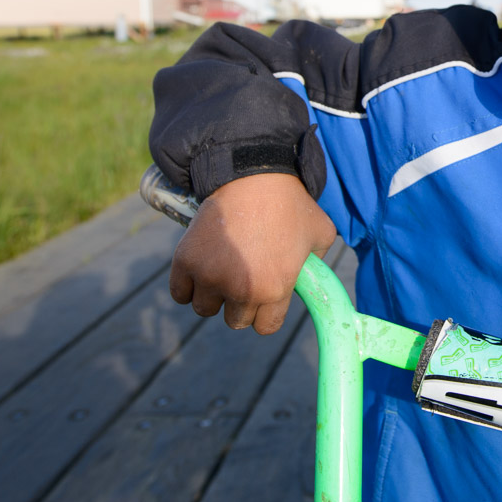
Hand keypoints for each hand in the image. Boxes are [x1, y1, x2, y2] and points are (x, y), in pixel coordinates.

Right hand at [168, 173, 335, 334]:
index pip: (264, 327)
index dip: (265, 312)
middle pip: (234, 320)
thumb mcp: (321, 234)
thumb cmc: (290, 203)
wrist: (253, 175)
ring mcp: (211, 277)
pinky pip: (180, 294)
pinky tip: (199, 269)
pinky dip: (186, 286)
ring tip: (221, 269)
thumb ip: (318, 265)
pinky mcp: (186, 262)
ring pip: (205, 308)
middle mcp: (242, 290)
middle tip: (242, 276)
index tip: (263, 295)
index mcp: (276, 289)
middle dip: (239, 303)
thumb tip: (313, 280)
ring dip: (212, 295)